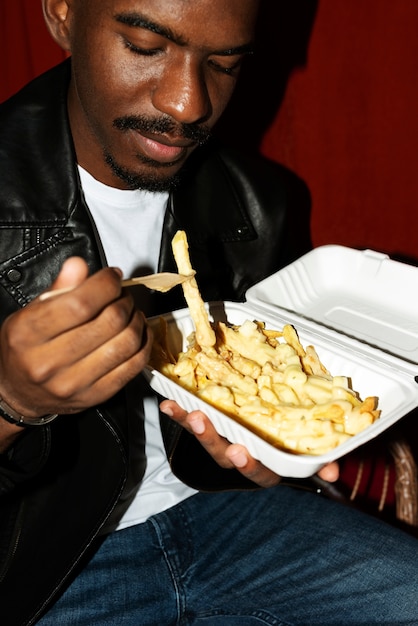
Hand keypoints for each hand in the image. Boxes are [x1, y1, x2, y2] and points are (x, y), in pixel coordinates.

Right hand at [0, 257, 151, 420]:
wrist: (19, 392)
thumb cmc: (25, 348)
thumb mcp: (31, 312)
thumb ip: (58, 288)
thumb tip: (79, 265)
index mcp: (28, 334)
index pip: (81, 303)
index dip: (106, 284)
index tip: (112, 276)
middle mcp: (49, 362)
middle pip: (109, 322)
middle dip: (124, 300)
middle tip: (122, 295)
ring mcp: (74, 383)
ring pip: (126, 343)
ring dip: (137, 320)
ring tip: (131, 312)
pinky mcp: (96, 396)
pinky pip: (134, 366)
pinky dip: (144, 344)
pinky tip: (139, 333)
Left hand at [160, 399, 339, 487]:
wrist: (268, 430)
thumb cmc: (291, 441)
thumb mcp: (307, 451)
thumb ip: (318, 461)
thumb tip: (334, 472)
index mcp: (265, 464)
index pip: (258, 471)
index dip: (250, 464)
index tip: (242, 451)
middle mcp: (241, 456)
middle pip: (224, 455)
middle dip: (213, 440)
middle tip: (204, 421)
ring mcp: (224, 441)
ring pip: (206, 438)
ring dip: (193, 425)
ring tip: (185, 411)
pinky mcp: (208, 426)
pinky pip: (191, 422)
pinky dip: (179, 413)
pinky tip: (169, 402)